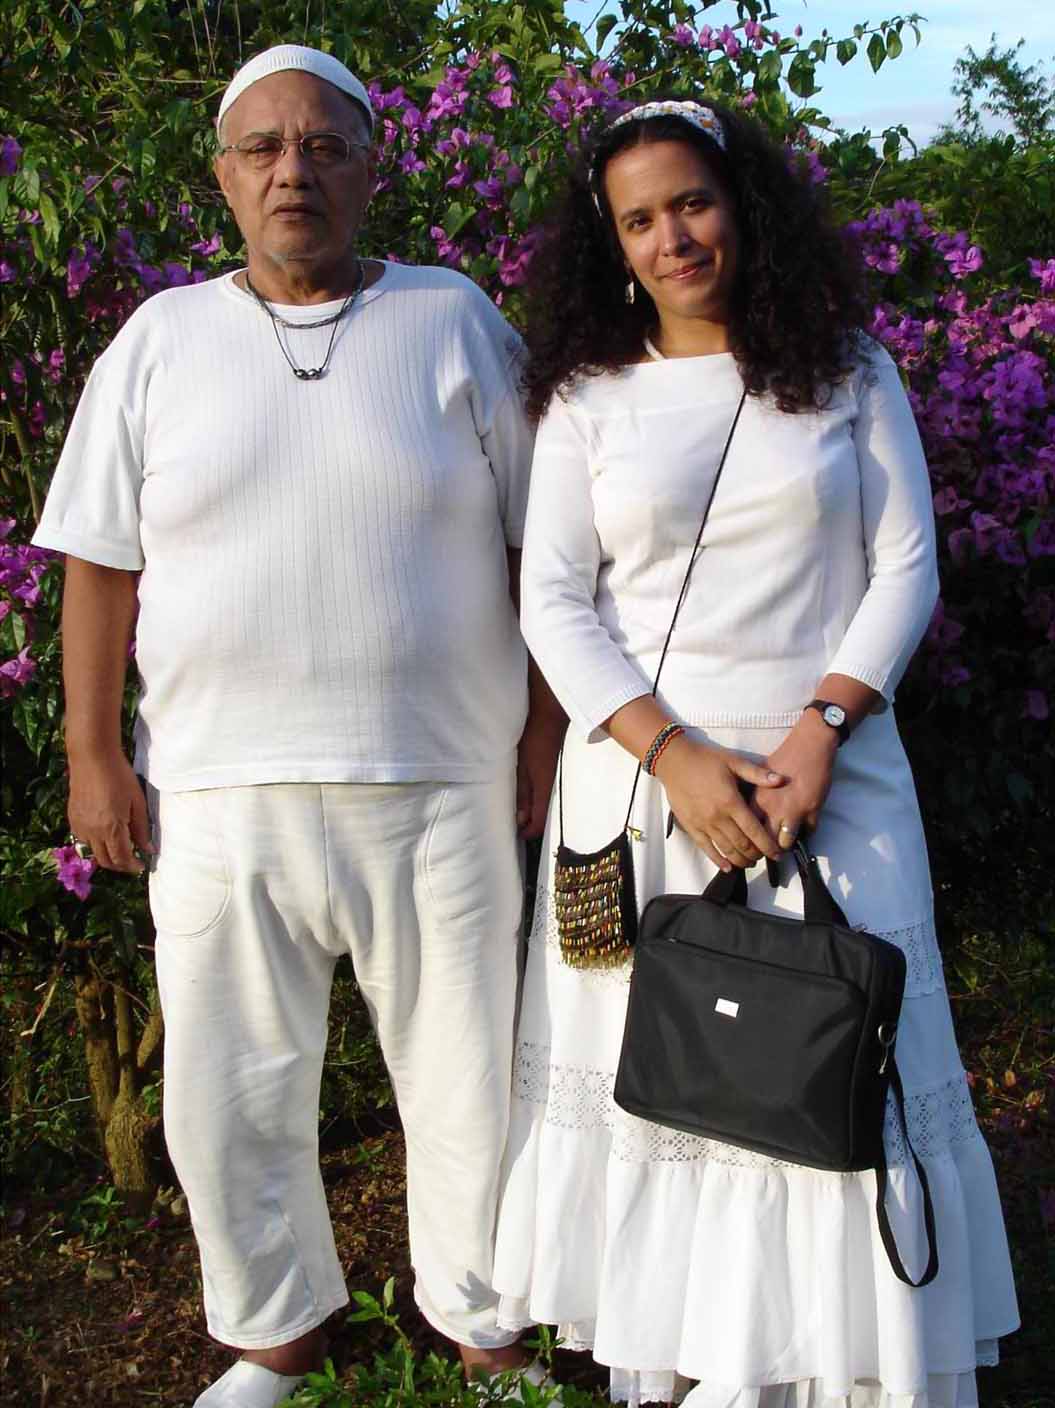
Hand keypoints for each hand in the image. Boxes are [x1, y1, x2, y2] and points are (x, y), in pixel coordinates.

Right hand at [68, 752, 153, 873]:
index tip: (141, 866)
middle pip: (105, 861)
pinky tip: (104, 835)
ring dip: (106, 856)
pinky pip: (82, 840)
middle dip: (120, 866)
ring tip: (119, 848)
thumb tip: (148, 849)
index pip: (121, 859)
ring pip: (92, 852)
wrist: (93, 757)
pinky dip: (94, 844)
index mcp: (111, 828)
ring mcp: (80, 826)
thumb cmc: (120, 776)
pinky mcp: (72, 818)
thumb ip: (141, 829)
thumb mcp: (137, 802)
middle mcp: (92, 832)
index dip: (132, 866)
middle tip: (131, 862)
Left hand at [515, 715, 564, 837]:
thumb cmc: (534, 738)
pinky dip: (530, 797)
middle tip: (509, 824)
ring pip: (540, 802)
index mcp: (544, 787)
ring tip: (511, 810)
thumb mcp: (522, 766)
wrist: (549, 714)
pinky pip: (540, 790)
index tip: (516, 834)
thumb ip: (521, 792)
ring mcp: (550, 777)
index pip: (539, 821)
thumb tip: (520, 818)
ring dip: (528, 809)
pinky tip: (520, 793)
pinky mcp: (548, 769)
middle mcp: (550, 786)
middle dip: (527, 823)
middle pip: (540, 814)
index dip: (528, 832)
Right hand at [654, 736, 785, 869]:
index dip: (768, 845)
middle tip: (766, 857)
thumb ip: (758, 774)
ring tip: (750, 862)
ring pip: (726, 850)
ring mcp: (703, 824)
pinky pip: (706, 849)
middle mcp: (718, 817)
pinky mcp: (691, 827)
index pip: (754, 830)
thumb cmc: (705, 760)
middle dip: (757, 855)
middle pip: (742, 844)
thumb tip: (781, 780)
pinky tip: (727, 866)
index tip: (777, 853)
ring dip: (741, 860)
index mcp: (731, 802)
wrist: (674, 761)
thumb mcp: (734, 762)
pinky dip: (718, 860)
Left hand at [751, 713, 837, 849]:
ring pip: (785, 843)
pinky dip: (807, 832)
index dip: (749, 839)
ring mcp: (794, 811)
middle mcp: (773, 808)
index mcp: (758, 798)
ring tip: (785, 844)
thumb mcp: (762, 773)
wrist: (810, 745)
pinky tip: (804, 828)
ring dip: (786, 844)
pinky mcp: (812, 811)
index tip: (751, 843)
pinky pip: (809, 832)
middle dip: (766, 849)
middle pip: (764, 841)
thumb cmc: (785, 756)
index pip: (748, 829)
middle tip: (768, 851)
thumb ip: (755, 792)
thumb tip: (747, 808)